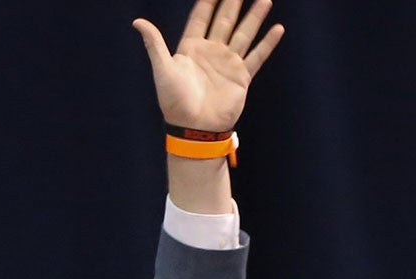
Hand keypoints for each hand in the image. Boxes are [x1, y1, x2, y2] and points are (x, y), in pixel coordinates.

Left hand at [133, 0, 283, 132]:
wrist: (194, 129)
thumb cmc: (175, 102)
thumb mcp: (163, 69)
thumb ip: (154, 43)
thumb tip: (137, 21)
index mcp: (191, 48)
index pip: (201, 16)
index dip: (209, 0)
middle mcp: (211, 52)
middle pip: (225, 20)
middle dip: (233, 2)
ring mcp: (228, 63)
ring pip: (244, 33)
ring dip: (255, 16)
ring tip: (265, 0)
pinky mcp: (241, 77)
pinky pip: (257, 56)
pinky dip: (268, 43)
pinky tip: (277, 29)